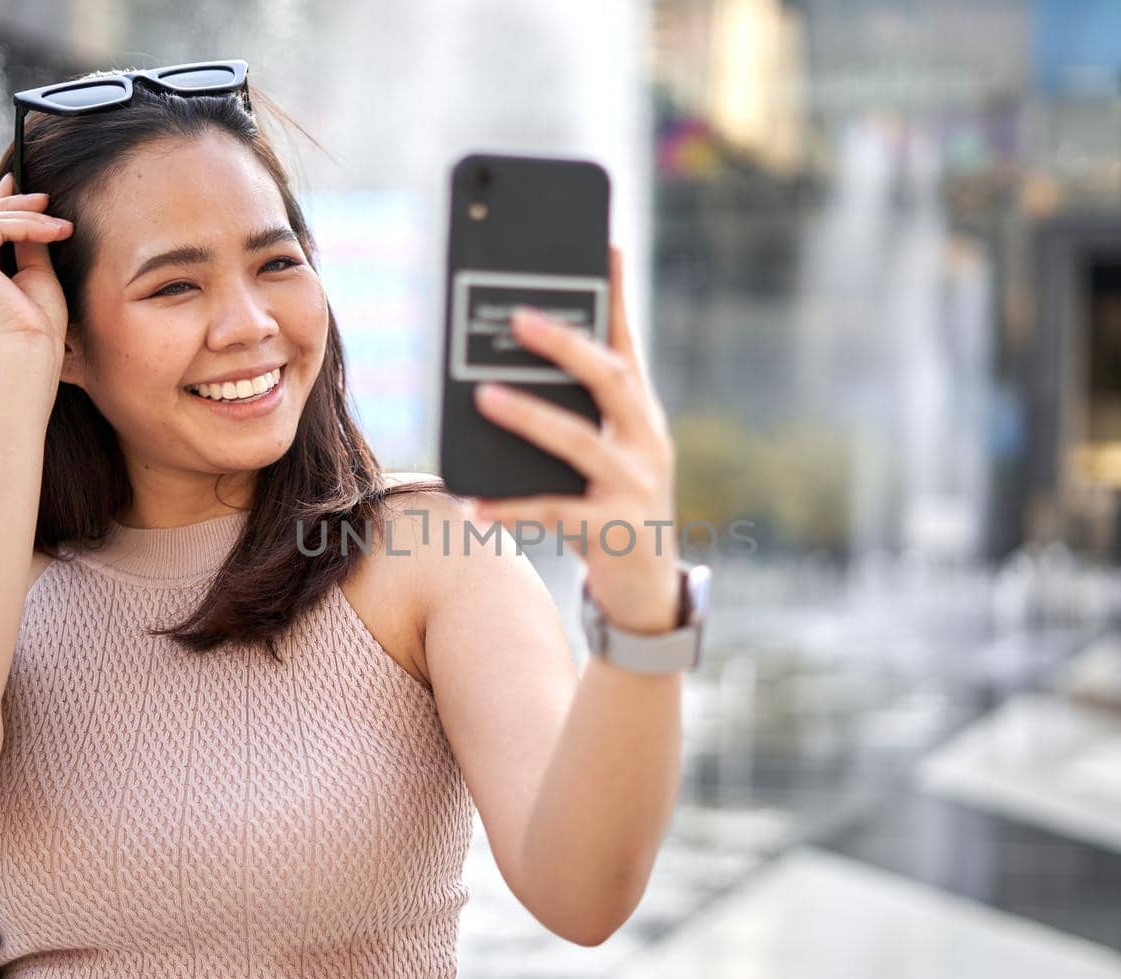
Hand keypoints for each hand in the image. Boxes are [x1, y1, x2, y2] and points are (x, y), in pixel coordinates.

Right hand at [0, 172, 72, 362]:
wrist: (29, 353)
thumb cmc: (38, 329)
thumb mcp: (36, 277)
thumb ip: (29, 247)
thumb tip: (34, 215)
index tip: (19, 184)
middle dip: (11, 203)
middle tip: (45, 197)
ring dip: (28, 217)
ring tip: (63, 225)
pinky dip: (26, 226)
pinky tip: (54, 231)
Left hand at [463, 244, 683, 633]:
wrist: (648, 592)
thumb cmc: (613, 507)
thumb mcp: (605, 453)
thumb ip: (573, 414)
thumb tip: (497, 373)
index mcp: (640, 413)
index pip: (627, 342)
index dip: (616, 293)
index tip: (603, 243)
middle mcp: (645, 441)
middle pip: (609, 380)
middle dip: (565, 345)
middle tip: (517, 317)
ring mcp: (634, 486)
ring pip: (579, 443)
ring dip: (530, 417)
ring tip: (484, 396)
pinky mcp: (612, 531)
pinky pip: (554, 513)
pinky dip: (511, 507)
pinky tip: (472, 503)